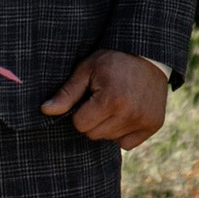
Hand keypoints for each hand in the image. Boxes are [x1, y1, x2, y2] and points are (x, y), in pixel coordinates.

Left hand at [42, 48, 168, 147]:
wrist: (148, 53)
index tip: (89, 96)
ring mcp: (143, 121)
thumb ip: (67, 93)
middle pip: (94, 135)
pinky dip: (123, 132)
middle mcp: (129, 114)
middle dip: (93, 119)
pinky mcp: (154, 125)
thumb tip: (45, 110)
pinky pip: (127, 144)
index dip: (80, 111)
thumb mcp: (87, 69)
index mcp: (110, 100)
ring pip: (110, 139)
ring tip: (116, 102)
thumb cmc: (113, 60)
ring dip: (108, 125)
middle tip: (103, 98)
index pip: (80, 125)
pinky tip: (127, 112)